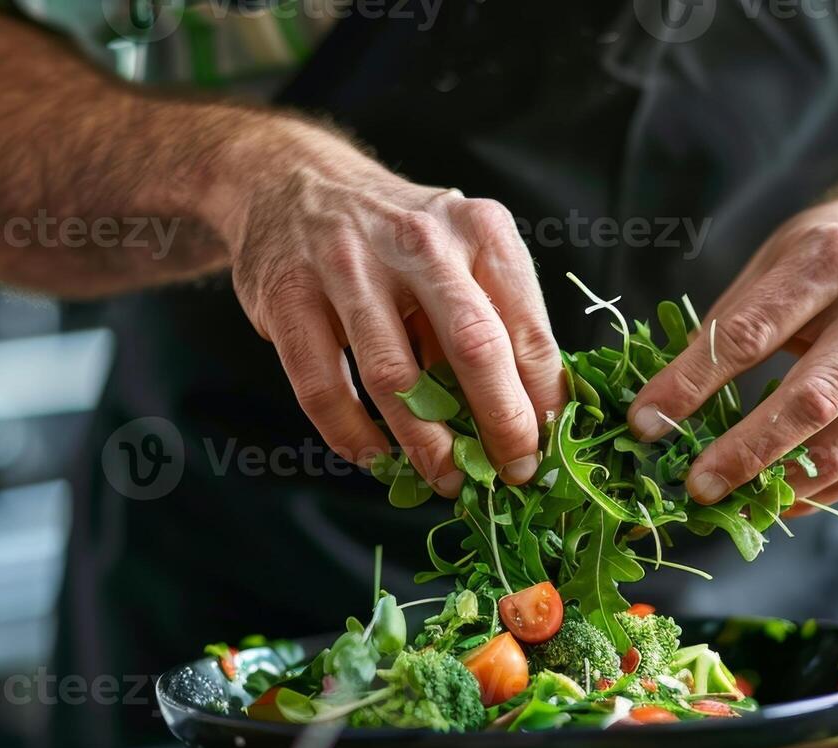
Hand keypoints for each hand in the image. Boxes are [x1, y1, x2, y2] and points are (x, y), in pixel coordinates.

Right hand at [215, 124, 565, 495]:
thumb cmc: (398, 238)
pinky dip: (351, 434)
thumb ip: (494, 321)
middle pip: (474, 347)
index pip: (527, 329)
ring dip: (426, 443)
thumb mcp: (461, 253)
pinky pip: (323, 385)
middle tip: (511, 474)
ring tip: (446, 479)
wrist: (293, 180)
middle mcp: (420, 241)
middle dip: (500, 424)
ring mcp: (348, 264)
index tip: (548, 450)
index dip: (543, 401)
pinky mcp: (289, 293)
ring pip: (395, 376)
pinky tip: (374, 457)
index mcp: (479, 230)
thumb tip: (534, 418)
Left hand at [628, 184, 837, 509]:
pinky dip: (822, 490)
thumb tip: (666, 404)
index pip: (749, 333)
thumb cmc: (824, 261)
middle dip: (746, 451)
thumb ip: (726, 327)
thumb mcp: (771, 263)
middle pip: (811, 399)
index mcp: (829, 260)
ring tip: (734, 504)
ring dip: (784, 484)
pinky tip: (781, 500)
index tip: (645, 422)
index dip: (692, 383)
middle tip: (697, 486)